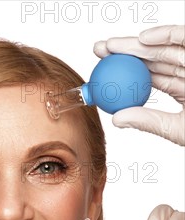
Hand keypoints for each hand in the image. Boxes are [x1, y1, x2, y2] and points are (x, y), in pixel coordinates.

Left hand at [93, 25, 184, 145]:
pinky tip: (143, 38)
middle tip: (99, 51)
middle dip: (125, 52)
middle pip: (154, 58)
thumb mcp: (176, 129)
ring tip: (112, 45)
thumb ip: (149, 121)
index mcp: (184, 91)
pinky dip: (166, 34)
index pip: (150, 78)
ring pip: (166, 47)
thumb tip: (116, 118)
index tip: (100, 73)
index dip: (125, 73)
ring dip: (138, 43)